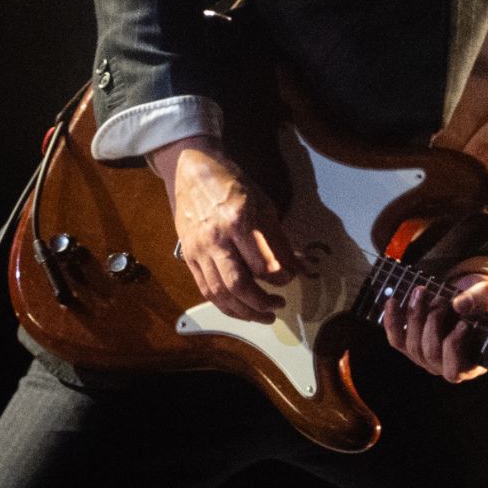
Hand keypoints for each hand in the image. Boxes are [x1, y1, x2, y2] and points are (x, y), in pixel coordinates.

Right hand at [151, 136, 296, 323]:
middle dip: (261, 304)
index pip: (263, 265)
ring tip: (262, 315)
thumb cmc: (232, 185)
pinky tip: (239, 309)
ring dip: (242, 311)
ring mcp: (198, 250)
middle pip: (238, 285)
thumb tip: (298, 267)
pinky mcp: (188, 257)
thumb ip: (280, 241)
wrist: (193, 172)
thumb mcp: (264, 206)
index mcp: (238, 222)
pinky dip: (223, 304)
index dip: (281, 278)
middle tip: (277, 307)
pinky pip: (205, 289)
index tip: (290, 279)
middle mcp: (215, 239)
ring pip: (219, 293)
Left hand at [381, 270, 487, 382]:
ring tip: (422, 292)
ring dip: (415, 316)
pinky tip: (392, 302)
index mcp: (469, 364)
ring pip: (412, 345)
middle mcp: (444, 366)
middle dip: (433, 322)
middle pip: (430, 352)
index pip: (454, 371)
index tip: (464, 324)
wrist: (469, 300)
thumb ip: (481, 300)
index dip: (454, 347)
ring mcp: (425, 358)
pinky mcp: (410, 346)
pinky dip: (392, 320)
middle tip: (442, 299)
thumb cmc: (484, 303)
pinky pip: (396, 339)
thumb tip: (459, 305)